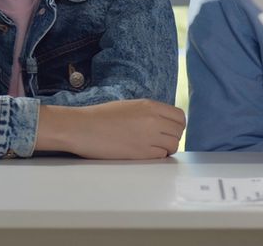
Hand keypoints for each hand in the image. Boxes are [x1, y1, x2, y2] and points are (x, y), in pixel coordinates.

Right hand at [36, 99, 185, 158]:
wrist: (82, 128)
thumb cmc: (101, 117)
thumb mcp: (131, 106)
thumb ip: (151, 112)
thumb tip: (165, 122)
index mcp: (151, 106)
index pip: (180, 116)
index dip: (177, 125)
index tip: (170, 130)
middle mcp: (153, 120)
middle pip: (179, 131)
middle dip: (172, 137)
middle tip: (161, 141)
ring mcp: (148, 137)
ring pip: (173, 145)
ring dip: (166, 148)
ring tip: (152, 148)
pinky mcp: (141, 153)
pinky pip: (161, 156)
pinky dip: (156, 156)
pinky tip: (143, 153)